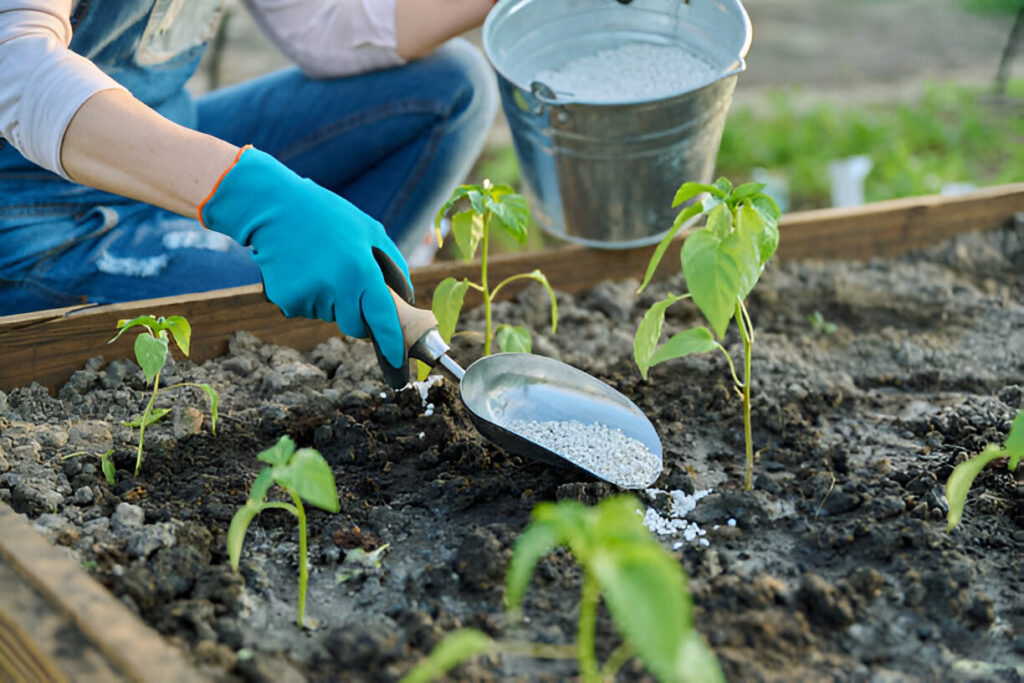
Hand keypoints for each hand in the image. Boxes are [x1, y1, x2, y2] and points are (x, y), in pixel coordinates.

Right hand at [200, 146, 412, 376]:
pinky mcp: (287, 300)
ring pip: (330, 316)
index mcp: (361, 270)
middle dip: (357, 316)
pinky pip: (308, 309)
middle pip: (355, 327)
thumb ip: (393, 266)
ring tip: (320, 264)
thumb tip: (405, 299)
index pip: (382, 318)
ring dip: (331, 299)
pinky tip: (302, 269)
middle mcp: (337, 288)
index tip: (400, 361)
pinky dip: (309, 296)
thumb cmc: (328, 216)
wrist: (273, 207)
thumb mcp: (370, 230)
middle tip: (347, 283)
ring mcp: (310, 297)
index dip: (392, 343)